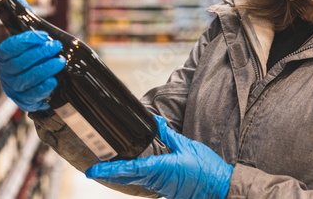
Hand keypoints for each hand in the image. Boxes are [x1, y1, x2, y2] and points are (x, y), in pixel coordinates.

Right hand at [0, 29, 65, 111]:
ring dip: (46, 68)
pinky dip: (44, 87)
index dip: (27, 40)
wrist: (35, 90)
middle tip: (56, 46)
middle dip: (41, 52)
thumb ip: (36, 44)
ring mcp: (14, 88)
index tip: (44, 36)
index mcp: (4, 58)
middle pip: (21, 62)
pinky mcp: (24, 101)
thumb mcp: (30, 52)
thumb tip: (47, 37)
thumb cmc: (33, 65)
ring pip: (27, 78)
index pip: (11, 47)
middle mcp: (5, 74)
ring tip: (60, 61)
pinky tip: (53, 80)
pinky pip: (33, 94)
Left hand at [85, 116, 233, 198]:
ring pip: (134, 181)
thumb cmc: (206, 168)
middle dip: (108, 174)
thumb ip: (169, 135)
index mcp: (160, 168)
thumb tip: (155, 122)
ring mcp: (160, 187)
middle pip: (126, 178)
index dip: (108, 169)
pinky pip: (145, 183)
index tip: (92, 170)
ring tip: (108, 167)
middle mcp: (156, 180)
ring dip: (120, 175)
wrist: (219, 188)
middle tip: (93, 169)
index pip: (128, 169)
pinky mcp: (165, 190)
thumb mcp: (187, 146)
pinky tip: (131, 170)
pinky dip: (133, 177)